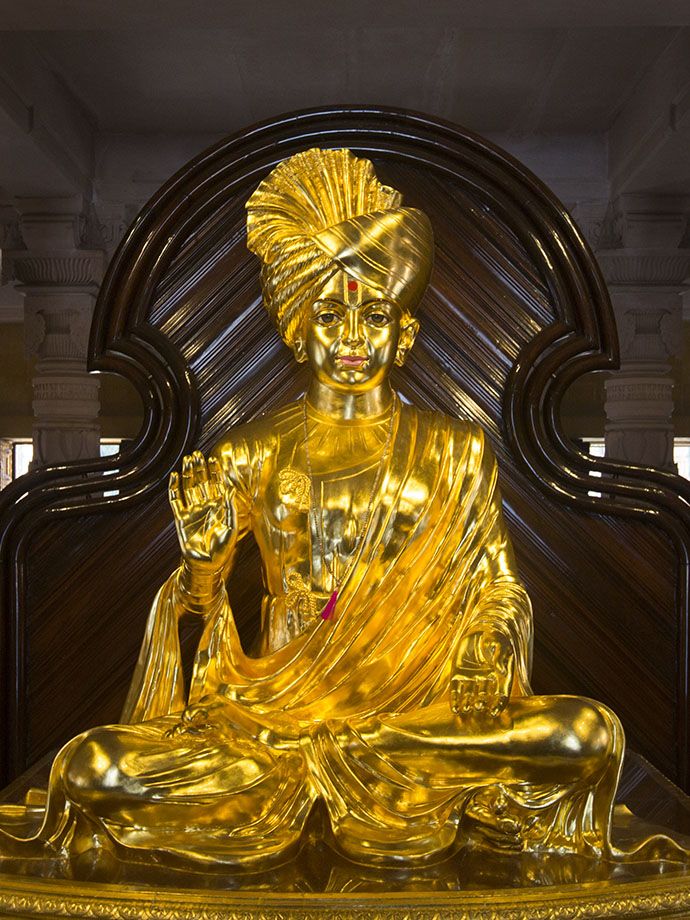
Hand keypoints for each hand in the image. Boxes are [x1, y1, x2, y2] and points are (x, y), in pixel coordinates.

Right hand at [169, 451, 236, 573]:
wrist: (207, 565)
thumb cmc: (222, 549)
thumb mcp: (231, 527)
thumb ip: (230, 508)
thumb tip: (230, 489)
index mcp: (219, 508)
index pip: (216, 485)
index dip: (214, 473)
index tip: (213, 460)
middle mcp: (205, 506)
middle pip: (201, 483)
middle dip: (199, 469)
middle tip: (197, 454)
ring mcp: (192, 511)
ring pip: (189, 488)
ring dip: (188, 474)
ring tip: (187, 460)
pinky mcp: (181, 518)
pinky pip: (176, 500)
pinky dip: (174, 488)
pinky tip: (175, 476)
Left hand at [451, 628, 513, 719]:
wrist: (480, 627)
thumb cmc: (494, 635)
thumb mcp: (499, 643)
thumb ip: (499, 656)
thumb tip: (500, 671)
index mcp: (500, 676)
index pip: (501, 695)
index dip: (498, 705)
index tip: (494, 713)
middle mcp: (486, 680)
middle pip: (485, 697)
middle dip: (481, 704)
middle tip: (478, 708)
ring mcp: (472, 678)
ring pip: (470, 696)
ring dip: (468, 704)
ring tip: (465, 710)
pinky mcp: (458, 674)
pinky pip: (456, 689)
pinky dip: (455, 699)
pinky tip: (455, 708)